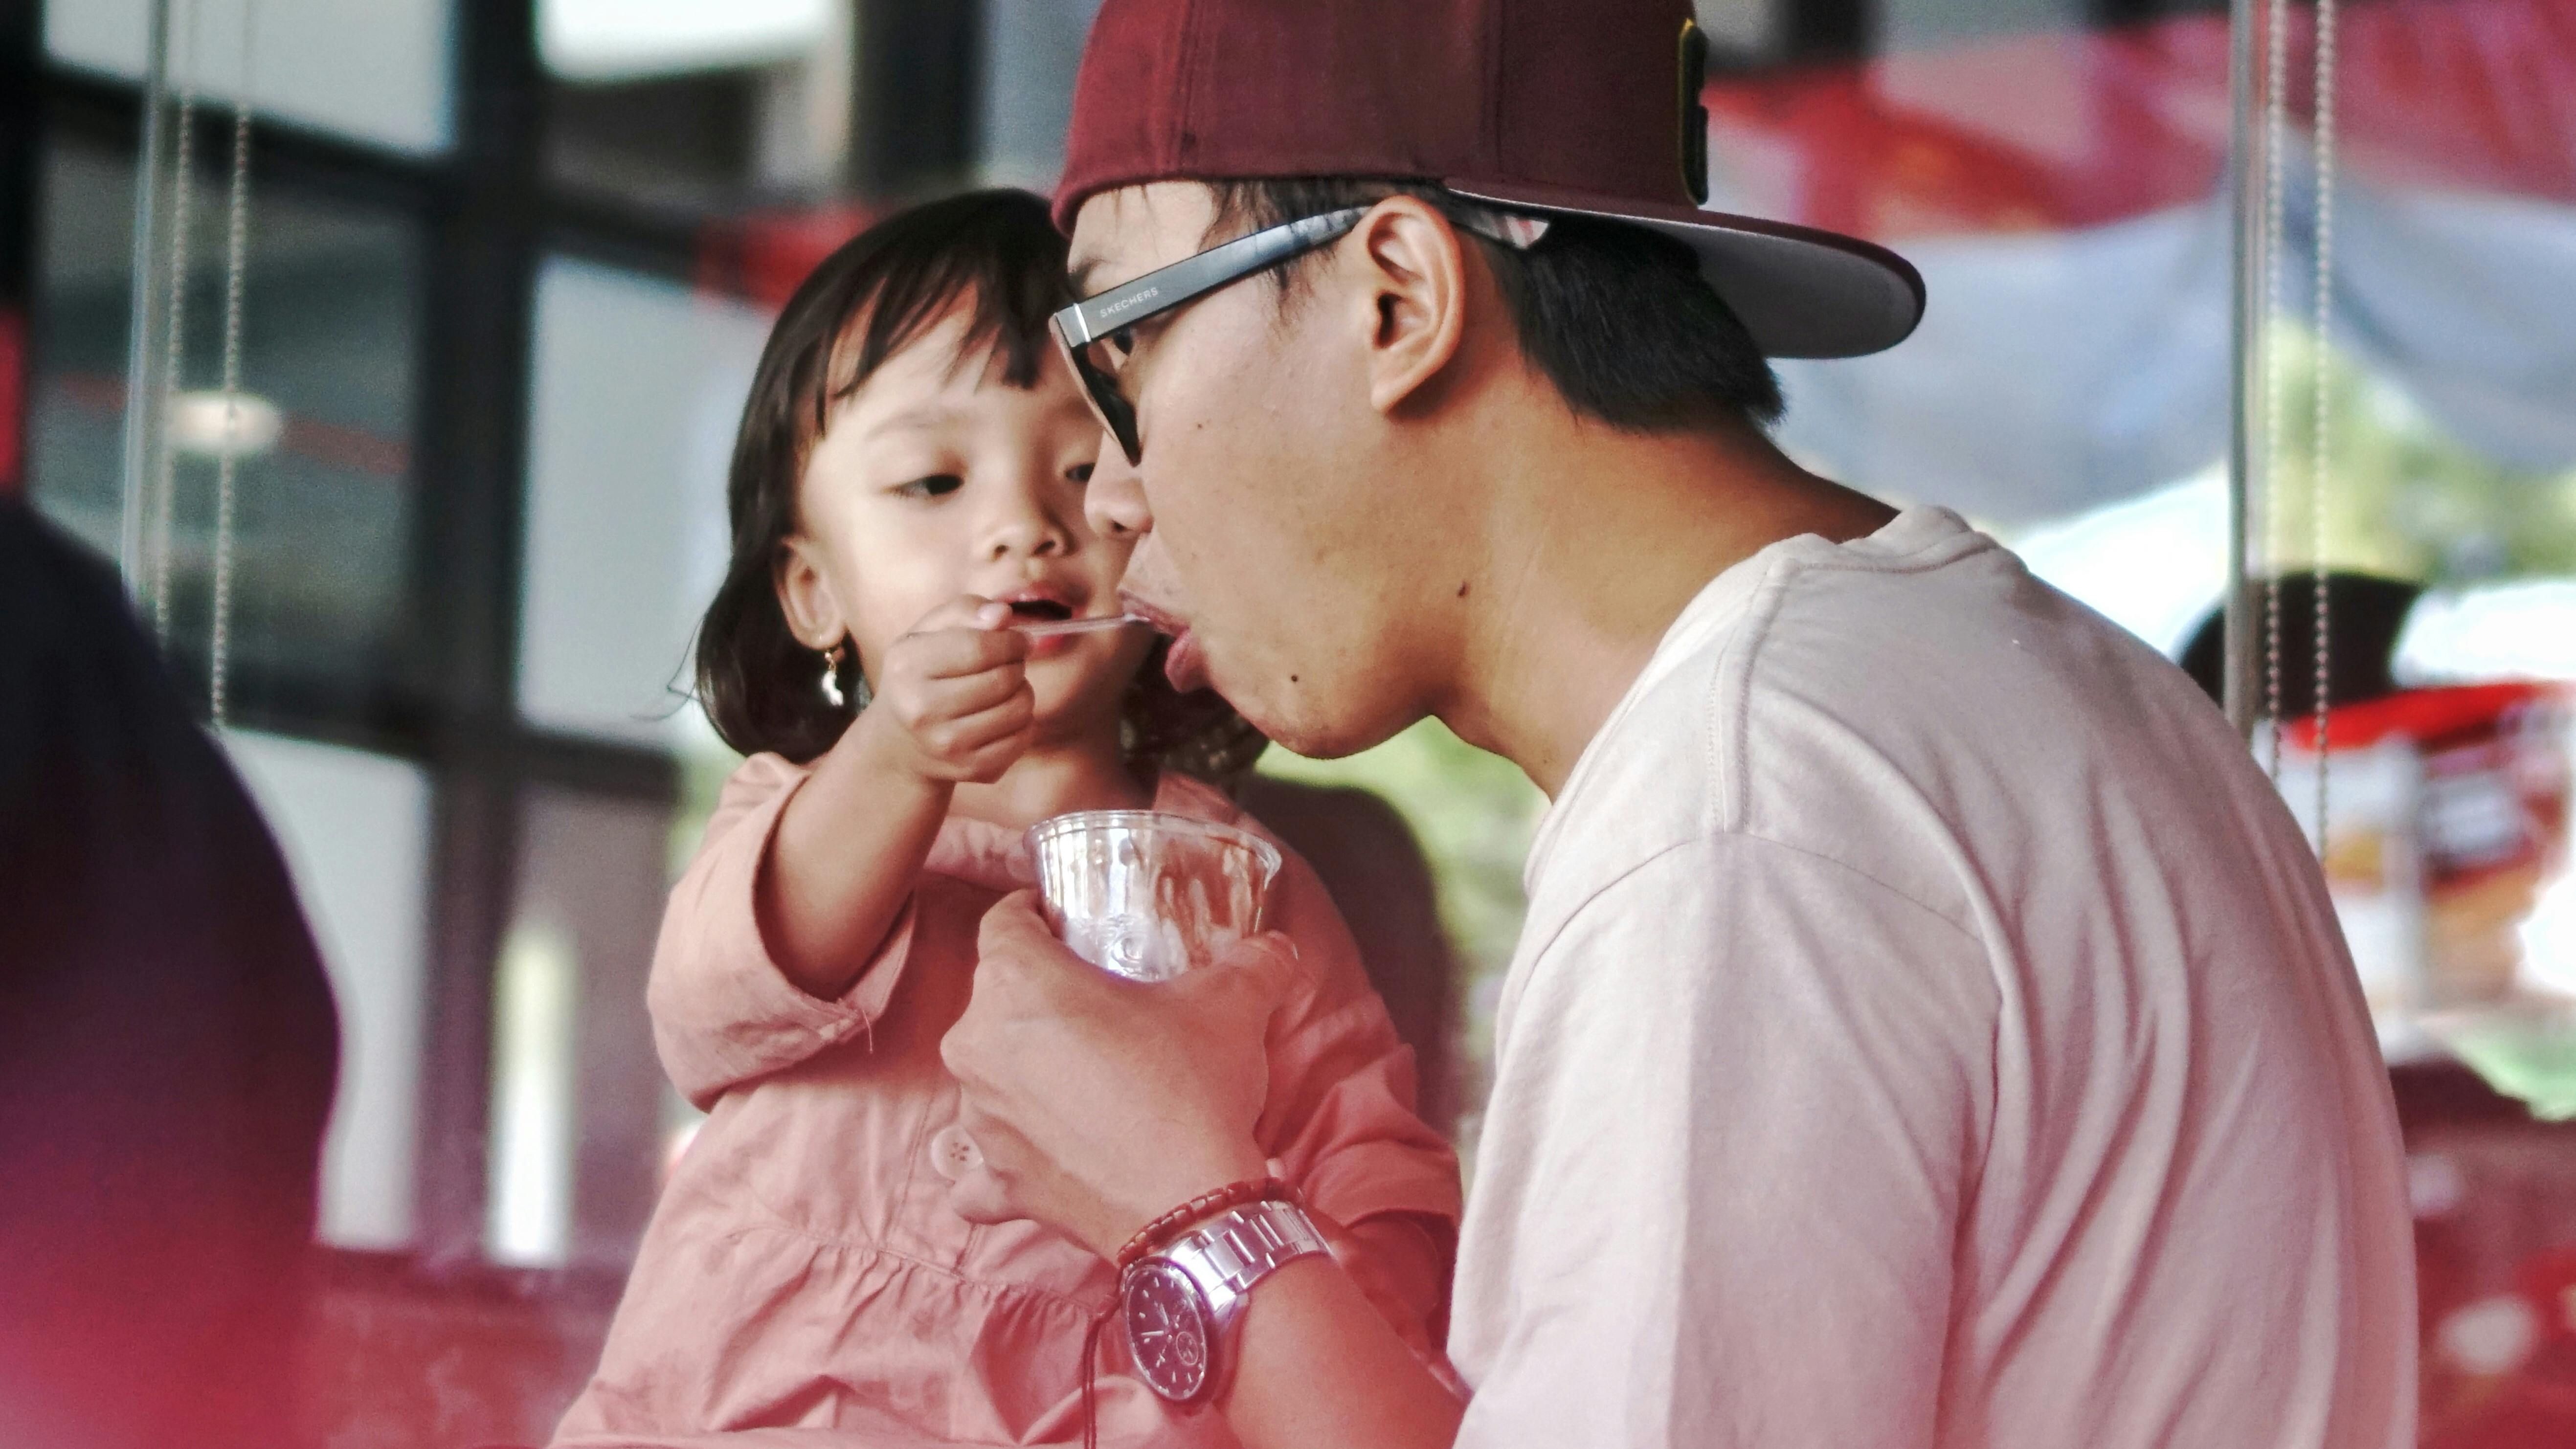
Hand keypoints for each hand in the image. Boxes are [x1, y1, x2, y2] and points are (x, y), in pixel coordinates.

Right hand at [857, 597, 1033, 785]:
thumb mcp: (928, 633)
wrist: (899, 742)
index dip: (1011, 641)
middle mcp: (922, 710)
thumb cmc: (921, 675)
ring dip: (1023, 691)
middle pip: (1003, 678)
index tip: (1018, 640)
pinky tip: (1003, 715)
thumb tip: (1002, 615)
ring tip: (1006, 688)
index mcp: (908, 666)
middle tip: (1010, 663)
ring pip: (1019, 708)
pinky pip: (1022, 738)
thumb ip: (964, 611)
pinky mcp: (970, 769)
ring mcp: (946, 745)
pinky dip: (1023, 722)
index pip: (980, 647)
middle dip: (1016, 665)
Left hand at [941, 891, 1296, 1256]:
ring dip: (1025, 1072)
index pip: (1004, 922)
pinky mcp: (997, 1181)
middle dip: (1038, 997)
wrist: (1191, 1209)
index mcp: (1016, 982)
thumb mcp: (1232, 1004)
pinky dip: (1002, 1162)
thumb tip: (1276, 946)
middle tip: (1098, 1007)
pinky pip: (980, 1170)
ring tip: (1086, 1078)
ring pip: (989, 1076)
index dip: (1033, 914)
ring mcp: (979, 1120)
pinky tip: (1036, 1156)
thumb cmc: (1192, 1090)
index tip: (1062, 922)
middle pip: (996, 999)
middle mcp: (976, 1045)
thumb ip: (1251, 963)